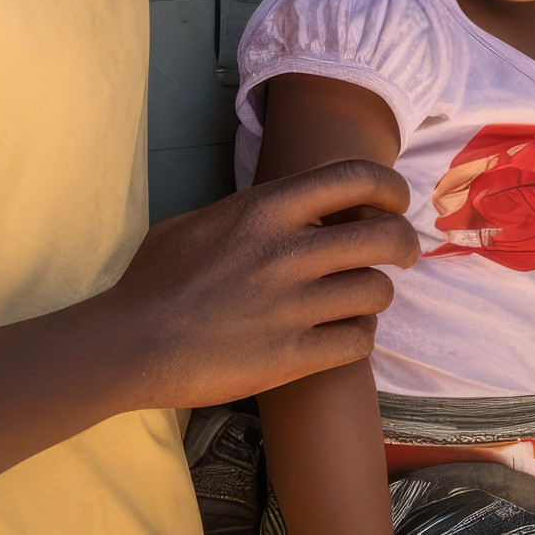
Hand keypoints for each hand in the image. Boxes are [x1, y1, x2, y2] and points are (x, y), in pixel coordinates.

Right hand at [106, 158, 420, 407]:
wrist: (129, 345)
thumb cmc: (154, 281)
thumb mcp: (200, 221)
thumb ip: (252, 211)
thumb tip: (290, 207)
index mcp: (265, 210)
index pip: (354, 178)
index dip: (389, 186)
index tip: (396, 200)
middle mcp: (288, 252)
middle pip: (385, 237)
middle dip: (405, 244)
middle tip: (403, 252)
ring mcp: (293, 306)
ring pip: (378, 292)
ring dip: (377, 295)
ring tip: (361, 299)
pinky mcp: (293, 356)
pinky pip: (359, 342)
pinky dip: (360, 336)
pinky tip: (344, 334)